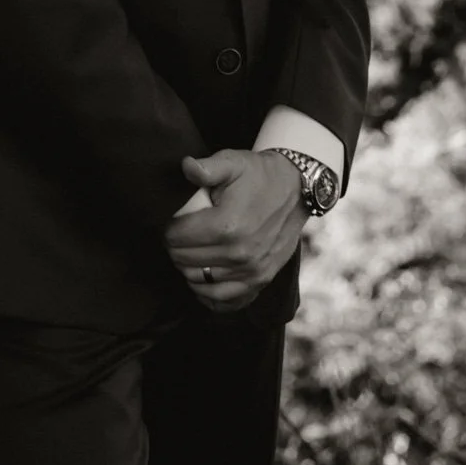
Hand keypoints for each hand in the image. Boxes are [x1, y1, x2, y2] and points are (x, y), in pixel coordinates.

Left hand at [164, 149, 303, 313]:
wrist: (297, 190)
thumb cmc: (259, 175)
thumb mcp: (233, 163)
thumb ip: (207, 167)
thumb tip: (186, 166)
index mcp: (227, 226)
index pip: (178, 238)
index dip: (168, 229)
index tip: (172, 222)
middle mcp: (240, 254)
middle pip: (185, 261)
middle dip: (174, 248)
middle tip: (177, 236)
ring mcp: (251, 272)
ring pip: (200, 282)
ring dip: (188, 268)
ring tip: (188, 252)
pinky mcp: (261, 281)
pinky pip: (225, 301)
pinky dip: (208, 294)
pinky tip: (203, 279)